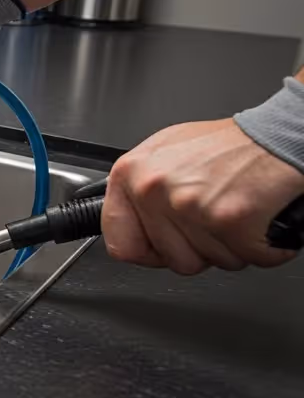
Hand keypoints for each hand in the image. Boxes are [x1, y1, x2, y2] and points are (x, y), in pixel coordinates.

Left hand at [104, 119, 303, 273]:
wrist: (277, 135)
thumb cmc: (227, 145)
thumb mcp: (164, 155)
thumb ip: (139, 191)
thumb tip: (128, 222)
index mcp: (131, 173)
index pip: (120, 243)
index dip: (148, 251)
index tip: (163, 246)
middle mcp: (154, 190)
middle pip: (173, 259)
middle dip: (200, 248)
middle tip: (215, 216)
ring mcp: (191, 207)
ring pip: (210, 262)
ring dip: (231, 246)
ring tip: (235, 209)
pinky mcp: (230, 221)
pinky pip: (247, 260)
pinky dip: (263, 247)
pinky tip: (258, 218)